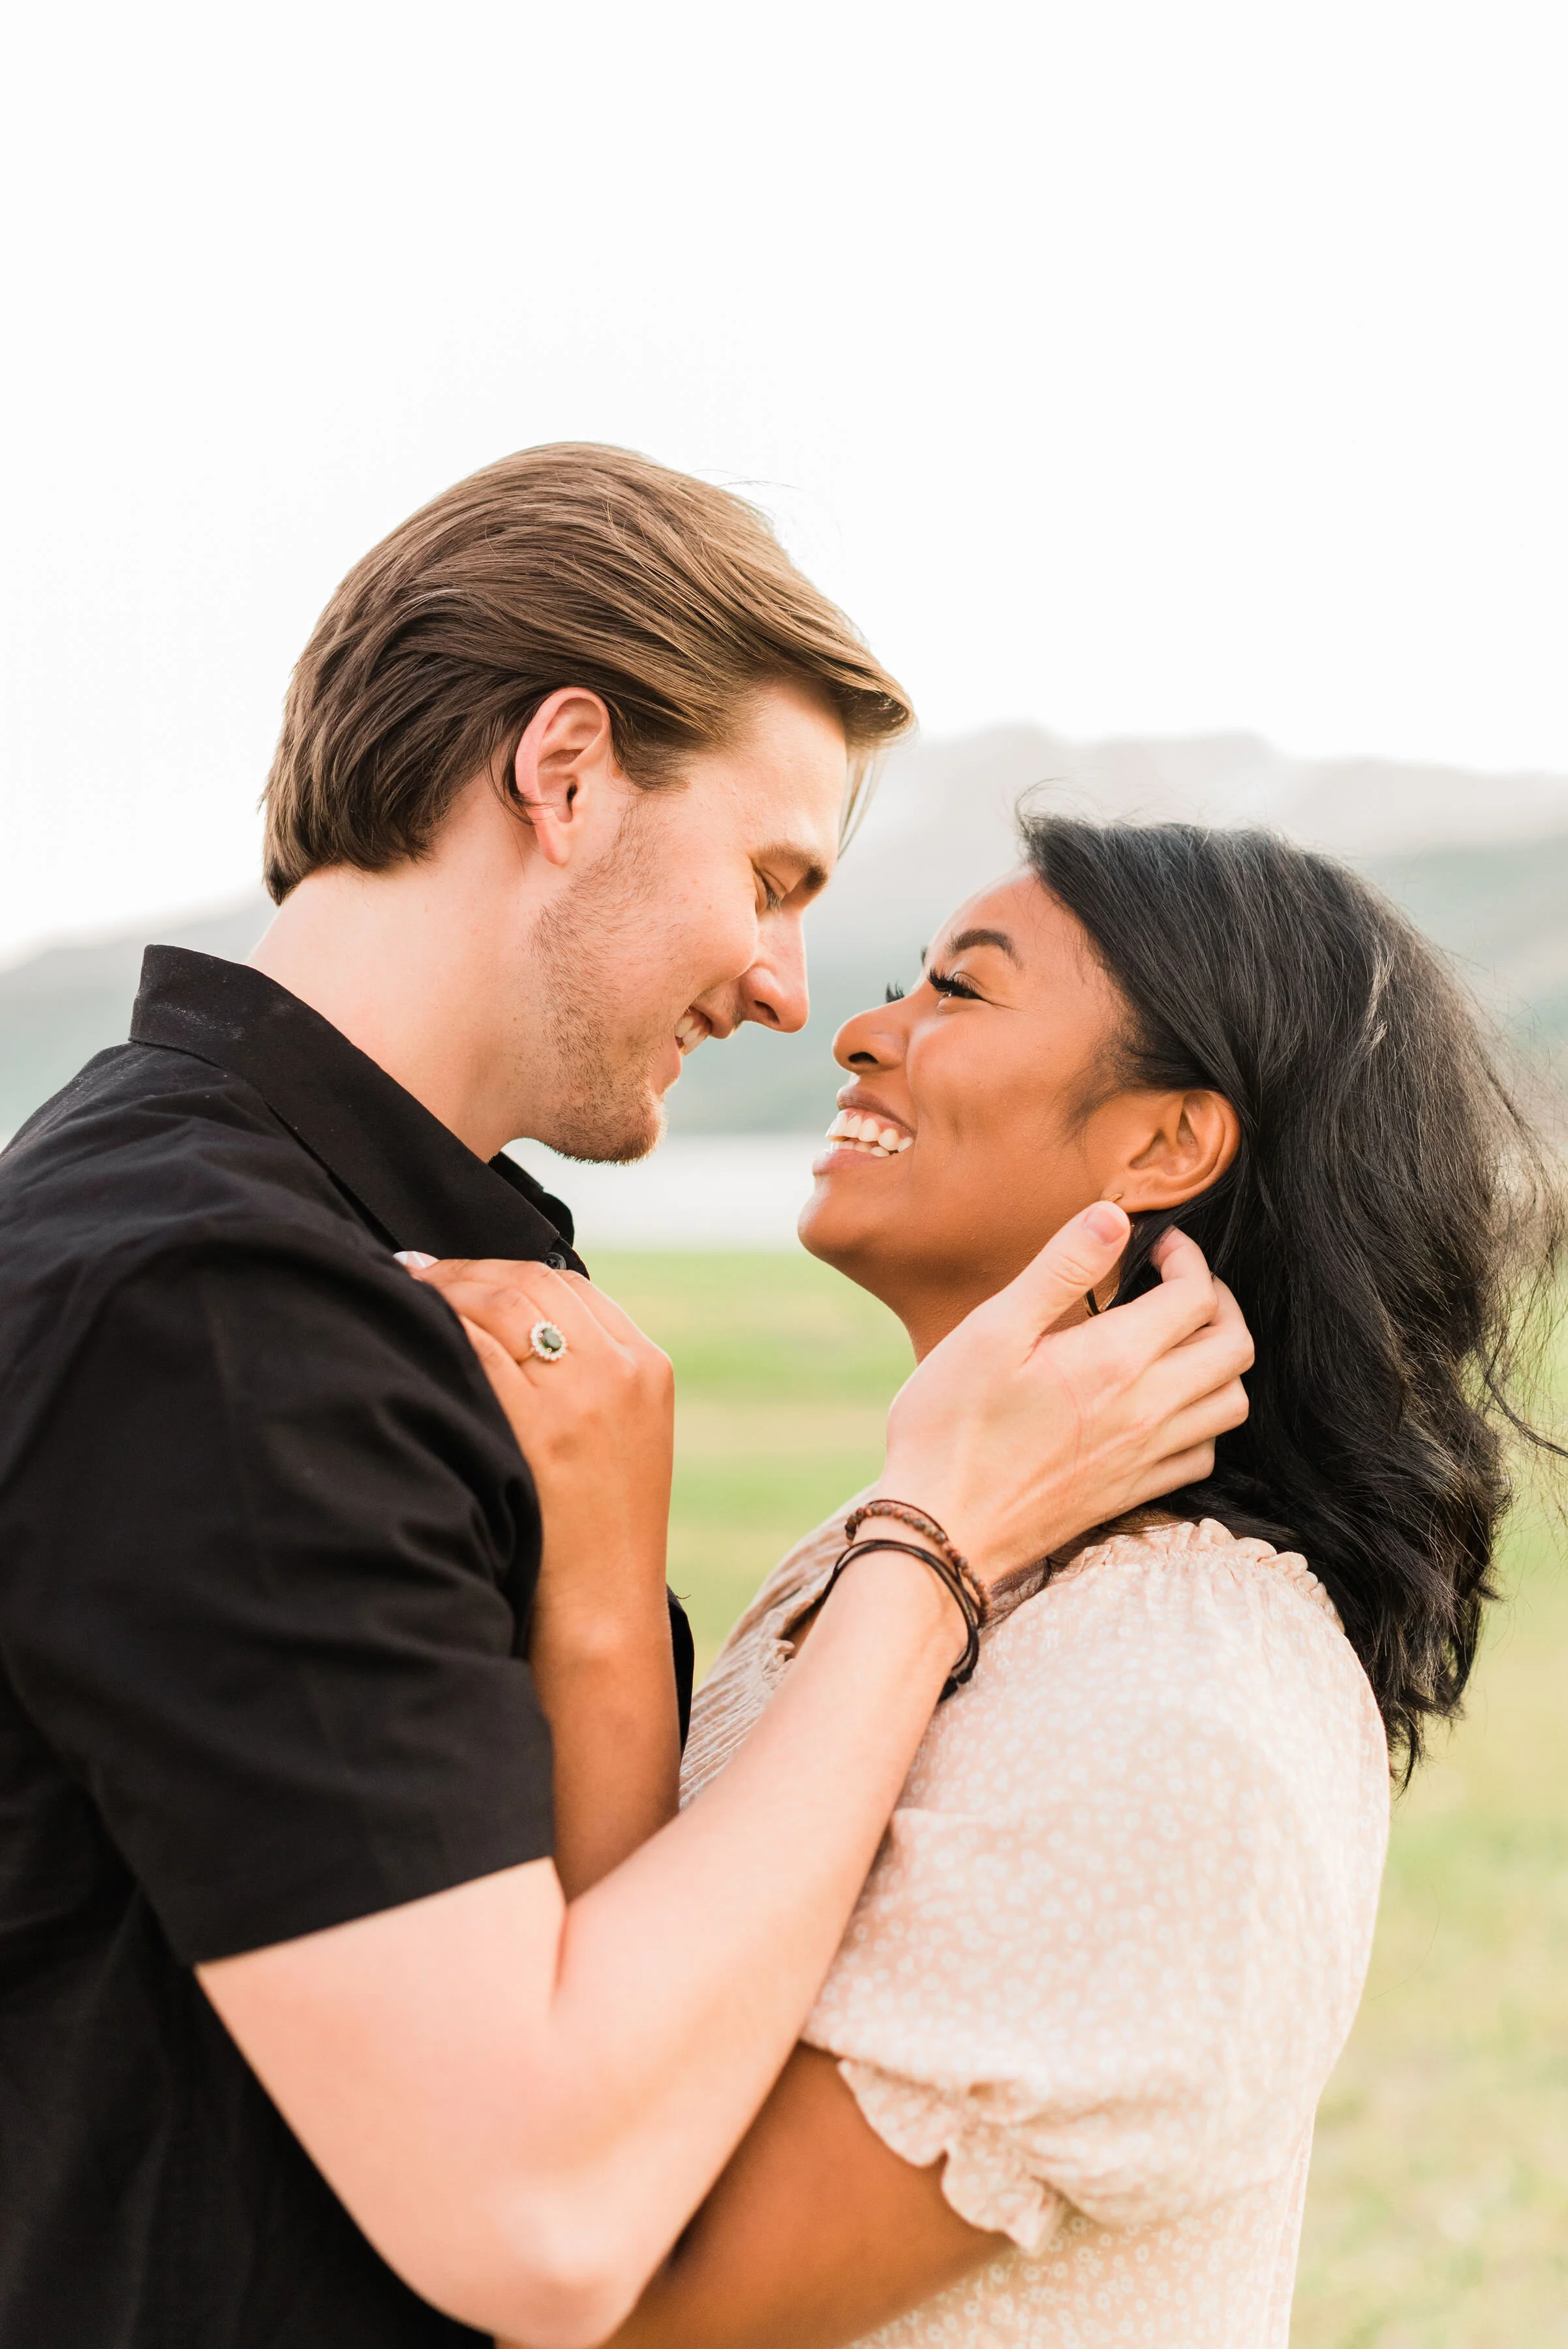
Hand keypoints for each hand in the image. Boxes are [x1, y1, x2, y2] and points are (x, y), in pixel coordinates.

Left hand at [401, 1257, 674, 1639]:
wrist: (603, 1610)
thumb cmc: (597, 1532)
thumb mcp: (620, 1438)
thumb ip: (588, 1375)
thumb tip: (511, 1320)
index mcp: (646, 1364)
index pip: (567, 1283)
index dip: (501, 1269)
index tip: (456, 1273)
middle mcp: (621, 1368)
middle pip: (530, 1282)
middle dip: (464, 1271)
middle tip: (412, 1274)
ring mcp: (584, 1397)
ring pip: (501, 1304)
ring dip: (443, 1290)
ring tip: (400, 1292)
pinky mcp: (545, 1428)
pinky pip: (477, 1350)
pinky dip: (439, 1329)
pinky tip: (408, 1330)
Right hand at [877, 1203, 1251, 1590]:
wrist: (942, 1526)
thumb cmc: (952, 1424)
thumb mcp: (992, 1329)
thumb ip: (1060, 1268)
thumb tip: (1113, 1217)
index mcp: (1116, 1360)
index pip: (1196, 1296)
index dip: (1187, 1258)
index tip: (1156, 1246)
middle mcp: (1148, 1409)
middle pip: (1234, 1347)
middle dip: (1219, 1302)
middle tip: (1178, 1285)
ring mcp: (1146, 1457)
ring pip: (1232, 1403)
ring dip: (1220, 1362)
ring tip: (1181, 1341)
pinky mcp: (1134, 1492)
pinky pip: (1205, 1453)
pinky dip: (1203, 1421)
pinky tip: (1166, 1405)